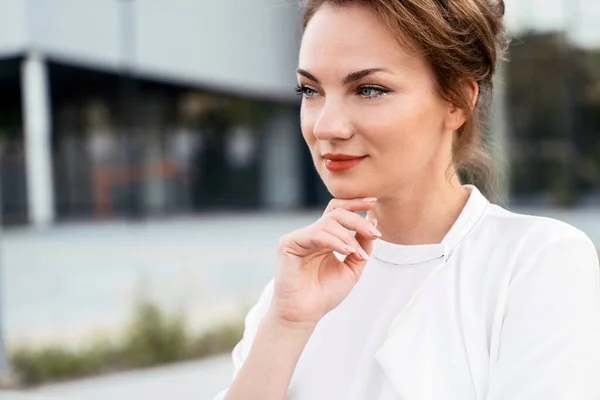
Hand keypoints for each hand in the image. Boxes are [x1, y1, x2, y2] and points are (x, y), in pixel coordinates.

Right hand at [269, 197, 379, 330]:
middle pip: (336, 212)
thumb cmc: (325, 294)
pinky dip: (334, 241)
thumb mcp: (352, 268)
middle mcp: (312, 234)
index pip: (339, 211)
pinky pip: (316, 234)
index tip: (373, 202)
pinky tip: (346, 251)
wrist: (305, 314)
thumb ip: (362, 246)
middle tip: (374, 233)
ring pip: (328, 222)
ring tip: (357, 253)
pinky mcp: (289, 243)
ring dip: (348, 236)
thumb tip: (373, 219)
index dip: (355, 203)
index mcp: (326, 237)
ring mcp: (300, 237)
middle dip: (358, 220)